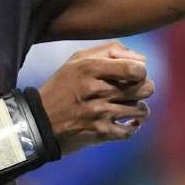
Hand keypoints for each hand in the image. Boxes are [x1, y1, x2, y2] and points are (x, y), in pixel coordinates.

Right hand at [37, 41, 154, 154]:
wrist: (40, 121)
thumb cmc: (62, 86)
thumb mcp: (77, 60)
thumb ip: (109, 51)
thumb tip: (142, 59)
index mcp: (90, 69)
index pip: (135, 69)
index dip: (141, 71)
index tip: (135, 73)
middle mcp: (97, 91)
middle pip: (144, 88)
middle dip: (144, 88)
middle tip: (134, 90)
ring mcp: (100, 113)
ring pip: (141, 110)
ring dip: (139, 108)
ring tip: (129, 106)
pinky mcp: (101, 133)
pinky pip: (131, 130)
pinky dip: (132, 127)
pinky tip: (126, 123)